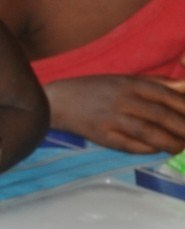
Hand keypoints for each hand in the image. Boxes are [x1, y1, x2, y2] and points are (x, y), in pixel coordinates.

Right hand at [47, 75, 184, 153]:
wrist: (57, 101)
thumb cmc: (92, 88)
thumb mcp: (123, 78)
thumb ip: (154, 82)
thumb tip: (183, 87)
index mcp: (130, 83)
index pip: (167, 96)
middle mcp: (123, 100)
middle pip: (161, 115)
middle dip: (182, 128)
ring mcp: (112, 118)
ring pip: (148, 132)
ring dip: (169, 142)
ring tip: (180, 148)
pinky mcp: (102, 136)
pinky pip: (130, 145)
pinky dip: (147, 149)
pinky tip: (157, 150)